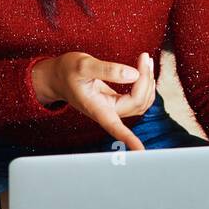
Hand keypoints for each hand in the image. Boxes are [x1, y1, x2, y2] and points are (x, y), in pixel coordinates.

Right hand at [31, 51, 155, 148]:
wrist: (59, 77)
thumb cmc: (68, 72)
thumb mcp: (84, 65)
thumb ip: (108, 70)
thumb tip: (133, 74)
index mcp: (96, 107)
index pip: (115, 127)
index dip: (128, 139)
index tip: (141, 151)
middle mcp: (108, 111)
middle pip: (137, 103)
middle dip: (145, 79)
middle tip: (143, 57)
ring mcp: (114, 108)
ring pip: (142, 101)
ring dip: (148, 81)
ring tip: (144, 60)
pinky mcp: (119, 102)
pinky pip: (140, 97)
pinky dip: (146, 83)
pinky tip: (143, 69)